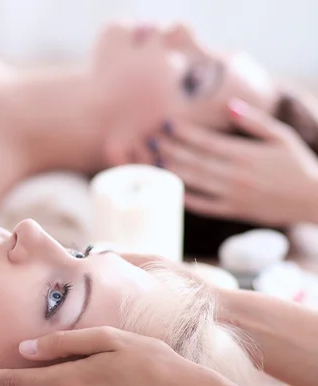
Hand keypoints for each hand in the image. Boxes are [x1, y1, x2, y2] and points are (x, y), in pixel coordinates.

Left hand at [151, 99, 317, 224]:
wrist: (312, 199)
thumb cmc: (298, 165)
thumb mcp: (281, 137)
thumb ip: (254, 122)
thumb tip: (228, 106)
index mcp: (247, 155)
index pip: (208, 142)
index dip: (185, 133)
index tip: (168, 125)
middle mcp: (237, 176)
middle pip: (196, 162)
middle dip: (172, 150)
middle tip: (151, 141)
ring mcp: (234, 196)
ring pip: (197, 183)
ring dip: (174, 172)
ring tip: (157, 161)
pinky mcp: (234, 211)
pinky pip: (205, 206)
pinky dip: (188, 199)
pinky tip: (174, 189)